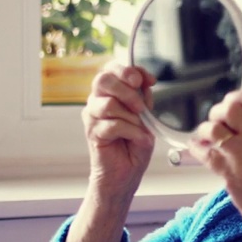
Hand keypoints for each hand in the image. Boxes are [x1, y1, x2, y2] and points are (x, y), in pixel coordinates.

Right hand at [80, 61, 155, 197]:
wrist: (125, 173)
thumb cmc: (134, 145)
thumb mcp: (146, 117)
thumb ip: (143, 98)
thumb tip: (146, 83)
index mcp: (110, 92)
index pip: (112, 68)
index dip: (131, 70)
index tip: (149, 81)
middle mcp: (97, 101)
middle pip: (103, 79)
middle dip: (127, 89)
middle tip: (141, 106)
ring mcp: (92, 116)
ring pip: (108, 104)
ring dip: (132, 118)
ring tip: (142, 130)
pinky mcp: (92, 133)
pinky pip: (113, 125)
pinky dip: (132, 132)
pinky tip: (141, 140)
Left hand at [184, 90, 241, 241]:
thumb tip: (228, 107)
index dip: (234, 99)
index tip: (228, 105)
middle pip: (229, 108)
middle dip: (217, 113)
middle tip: (216, 123)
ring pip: (213, 129)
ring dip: (205, 132)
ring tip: (208, 139)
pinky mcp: (229, 171)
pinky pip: (204, 151)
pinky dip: (196, 148)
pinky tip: (198, 148)